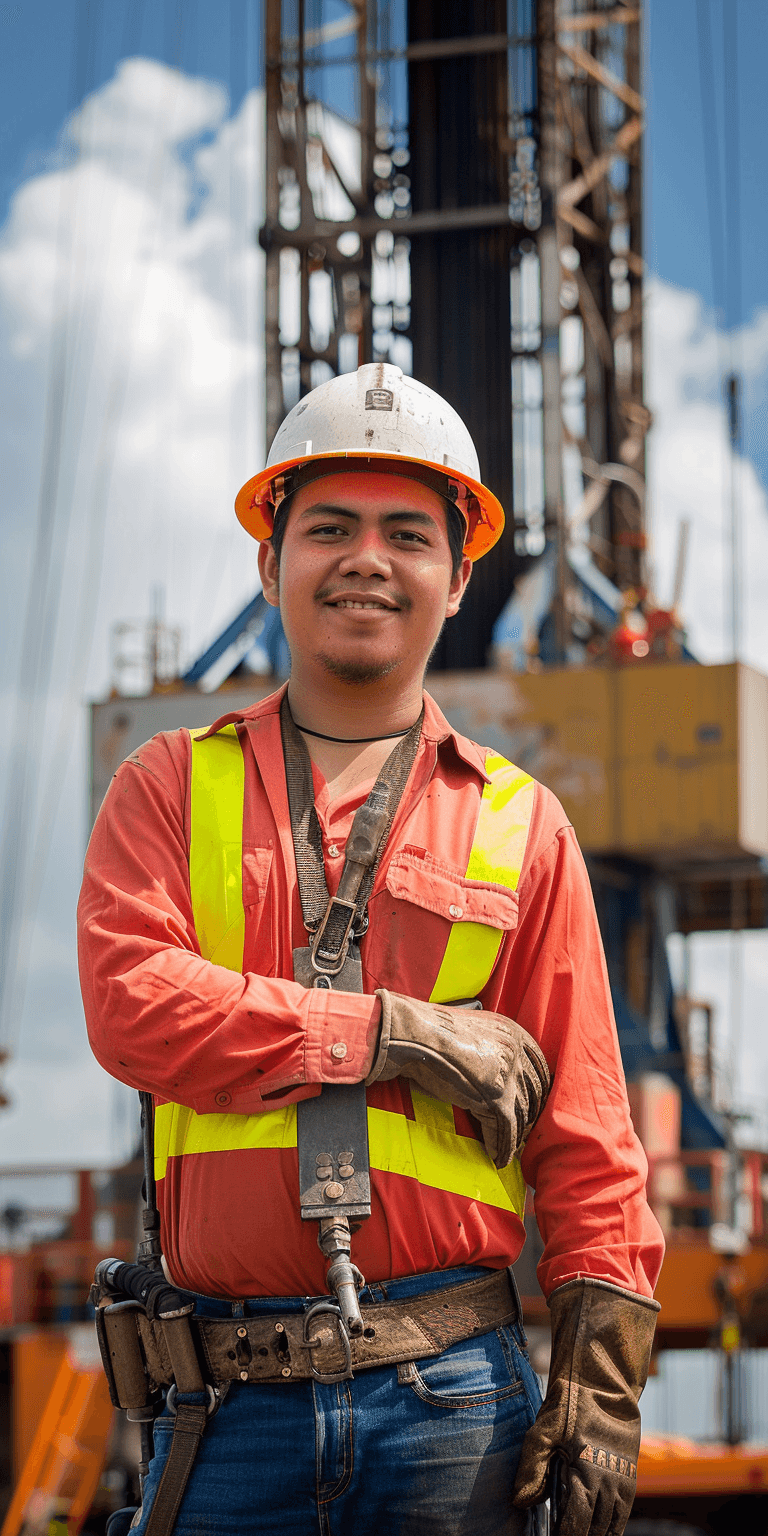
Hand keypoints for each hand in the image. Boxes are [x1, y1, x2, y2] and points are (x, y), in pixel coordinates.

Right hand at [367, 990, 549, 1166]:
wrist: (414, 1035)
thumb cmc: (432, 1034)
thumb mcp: (472, 1033)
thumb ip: (490, 1047)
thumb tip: (491, 1072)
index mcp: (513, 1033)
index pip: (538, 1068)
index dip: (536, 1091)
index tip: (531, 1106)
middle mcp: (516, 1053)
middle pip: (535, 1092)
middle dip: (530, 1115)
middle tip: (522, 1132)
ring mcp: (508, 1077)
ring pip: (522, 1115)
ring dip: (515, 1137)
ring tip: (509, 1150)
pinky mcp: (496, 1100)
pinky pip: (505, 1131)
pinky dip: (501, 1147)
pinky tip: (497, 1159)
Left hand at [513, 1278, 658, 1535]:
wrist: (603, 1382)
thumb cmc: (569, 1405)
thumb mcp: (542, 1431)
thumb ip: (530, 1468)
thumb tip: (519, 1502)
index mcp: (588, 1476)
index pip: (576, 1526)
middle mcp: (611, 1484)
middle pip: (596, 1531)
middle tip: (562, 1533)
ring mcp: (624, 1481)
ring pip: (613, 1525)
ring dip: (597, 1533)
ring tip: (579, 1532)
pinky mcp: (631, 1475)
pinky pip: (623, 1511)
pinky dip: (611, 1523)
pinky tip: (597, 1525)